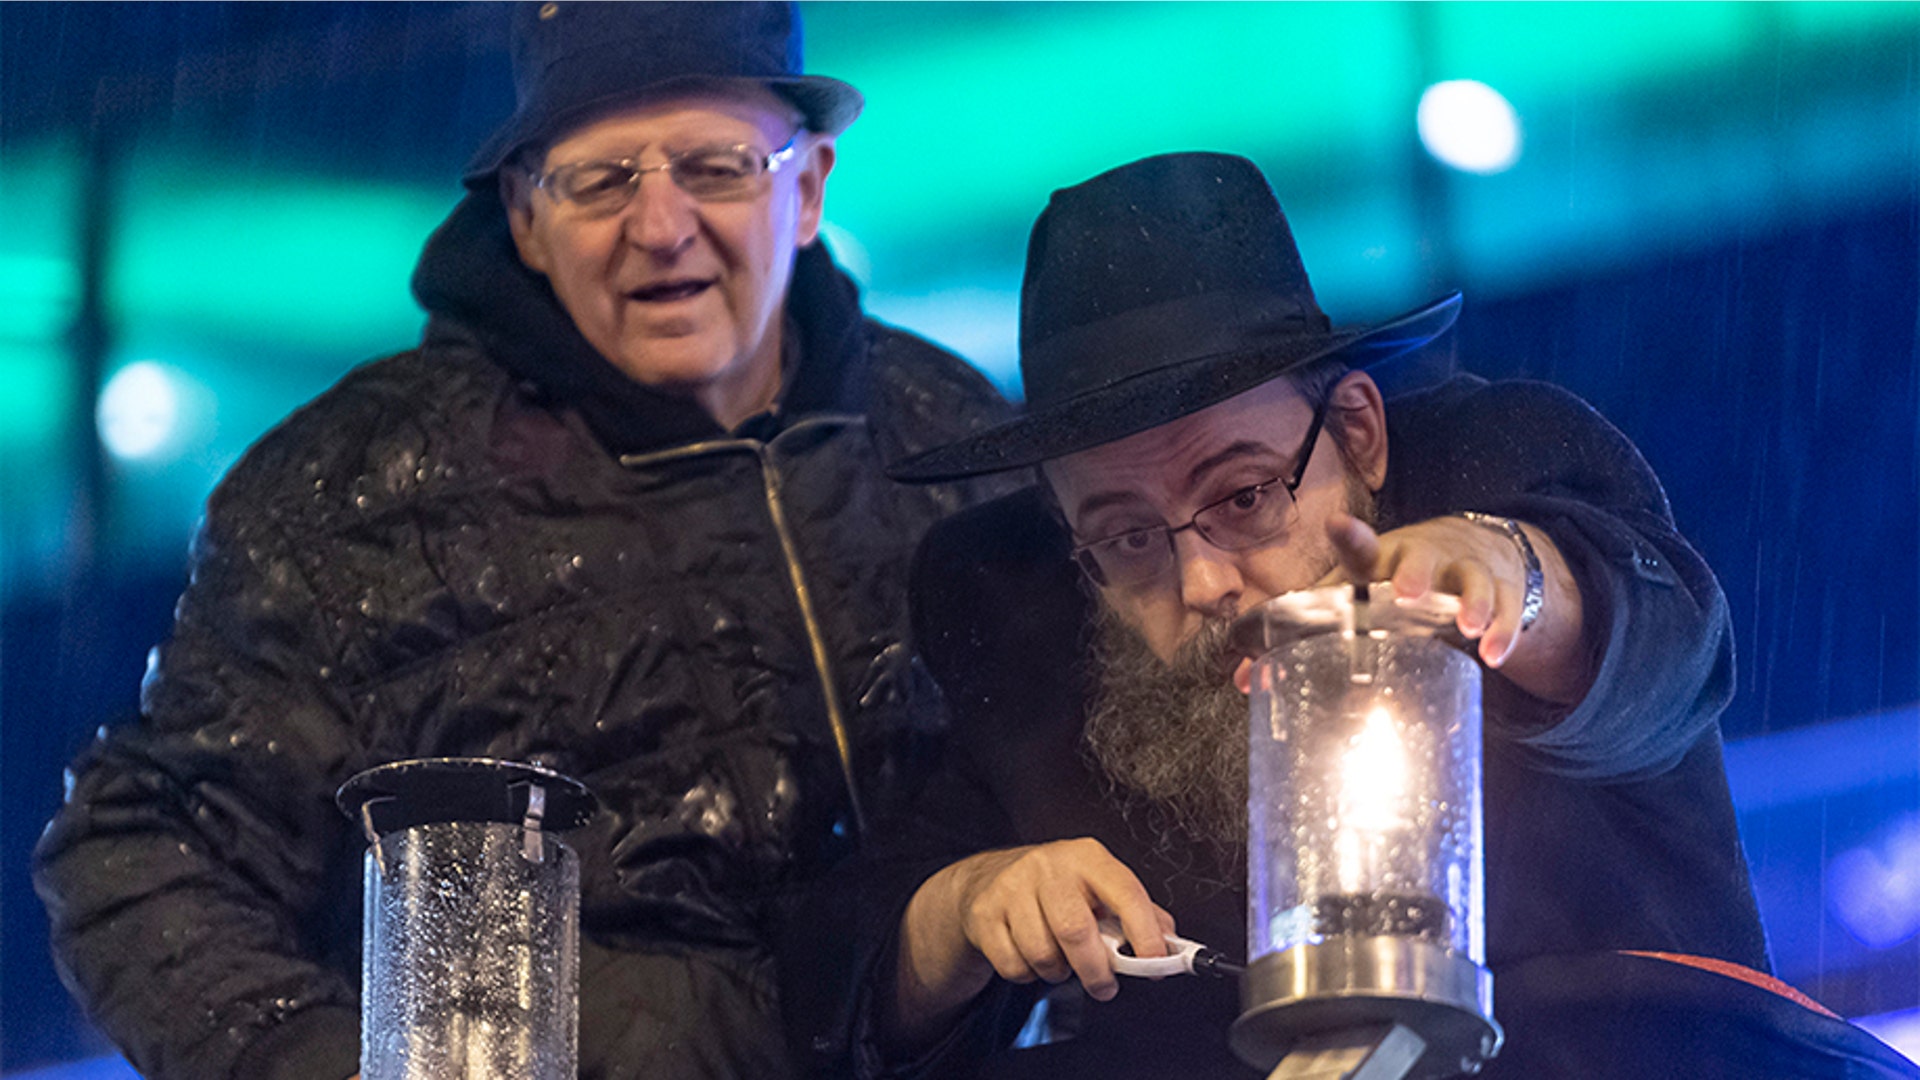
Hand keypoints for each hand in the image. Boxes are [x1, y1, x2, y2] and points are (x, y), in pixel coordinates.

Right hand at [890, 839, 1172, 1045]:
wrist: (988, 879)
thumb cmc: (1056, 888)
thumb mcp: (1099, 888)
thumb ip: (1138, 912)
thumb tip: (1171, 943)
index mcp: (1087, 857)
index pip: (1125, 892)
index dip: (1144, 931)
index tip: (1155, 961)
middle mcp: (1048, 865)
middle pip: (1075, 930)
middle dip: (1095, 970)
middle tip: (1104, 986)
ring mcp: (1011, 887)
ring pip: (1042, 954)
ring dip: (1057, 972)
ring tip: (1060, 961)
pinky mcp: (984, 913)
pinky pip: (1013, 965)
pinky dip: (1027, 974)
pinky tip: (1030, 956)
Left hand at [1312, 512, 1591, 704]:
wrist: (1471, 553)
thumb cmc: (1390, 581)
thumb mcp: (1351, 595)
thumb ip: (1300, 632)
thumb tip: (1244, 680)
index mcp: (1380, 560)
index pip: (1360, 545)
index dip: (1348, 535)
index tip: (1337, 523)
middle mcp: (1423, 560)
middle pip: (1420, 557)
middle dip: (1415, 573)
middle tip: (1407, 593)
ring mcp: (1465, 575)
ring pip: (1472, 582)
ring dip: (1471, 604)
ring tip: (1468, 627)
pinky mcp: (1502, 595)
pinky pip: (1509, 614)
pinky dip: (1504, 634)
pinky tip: (1495, 656)